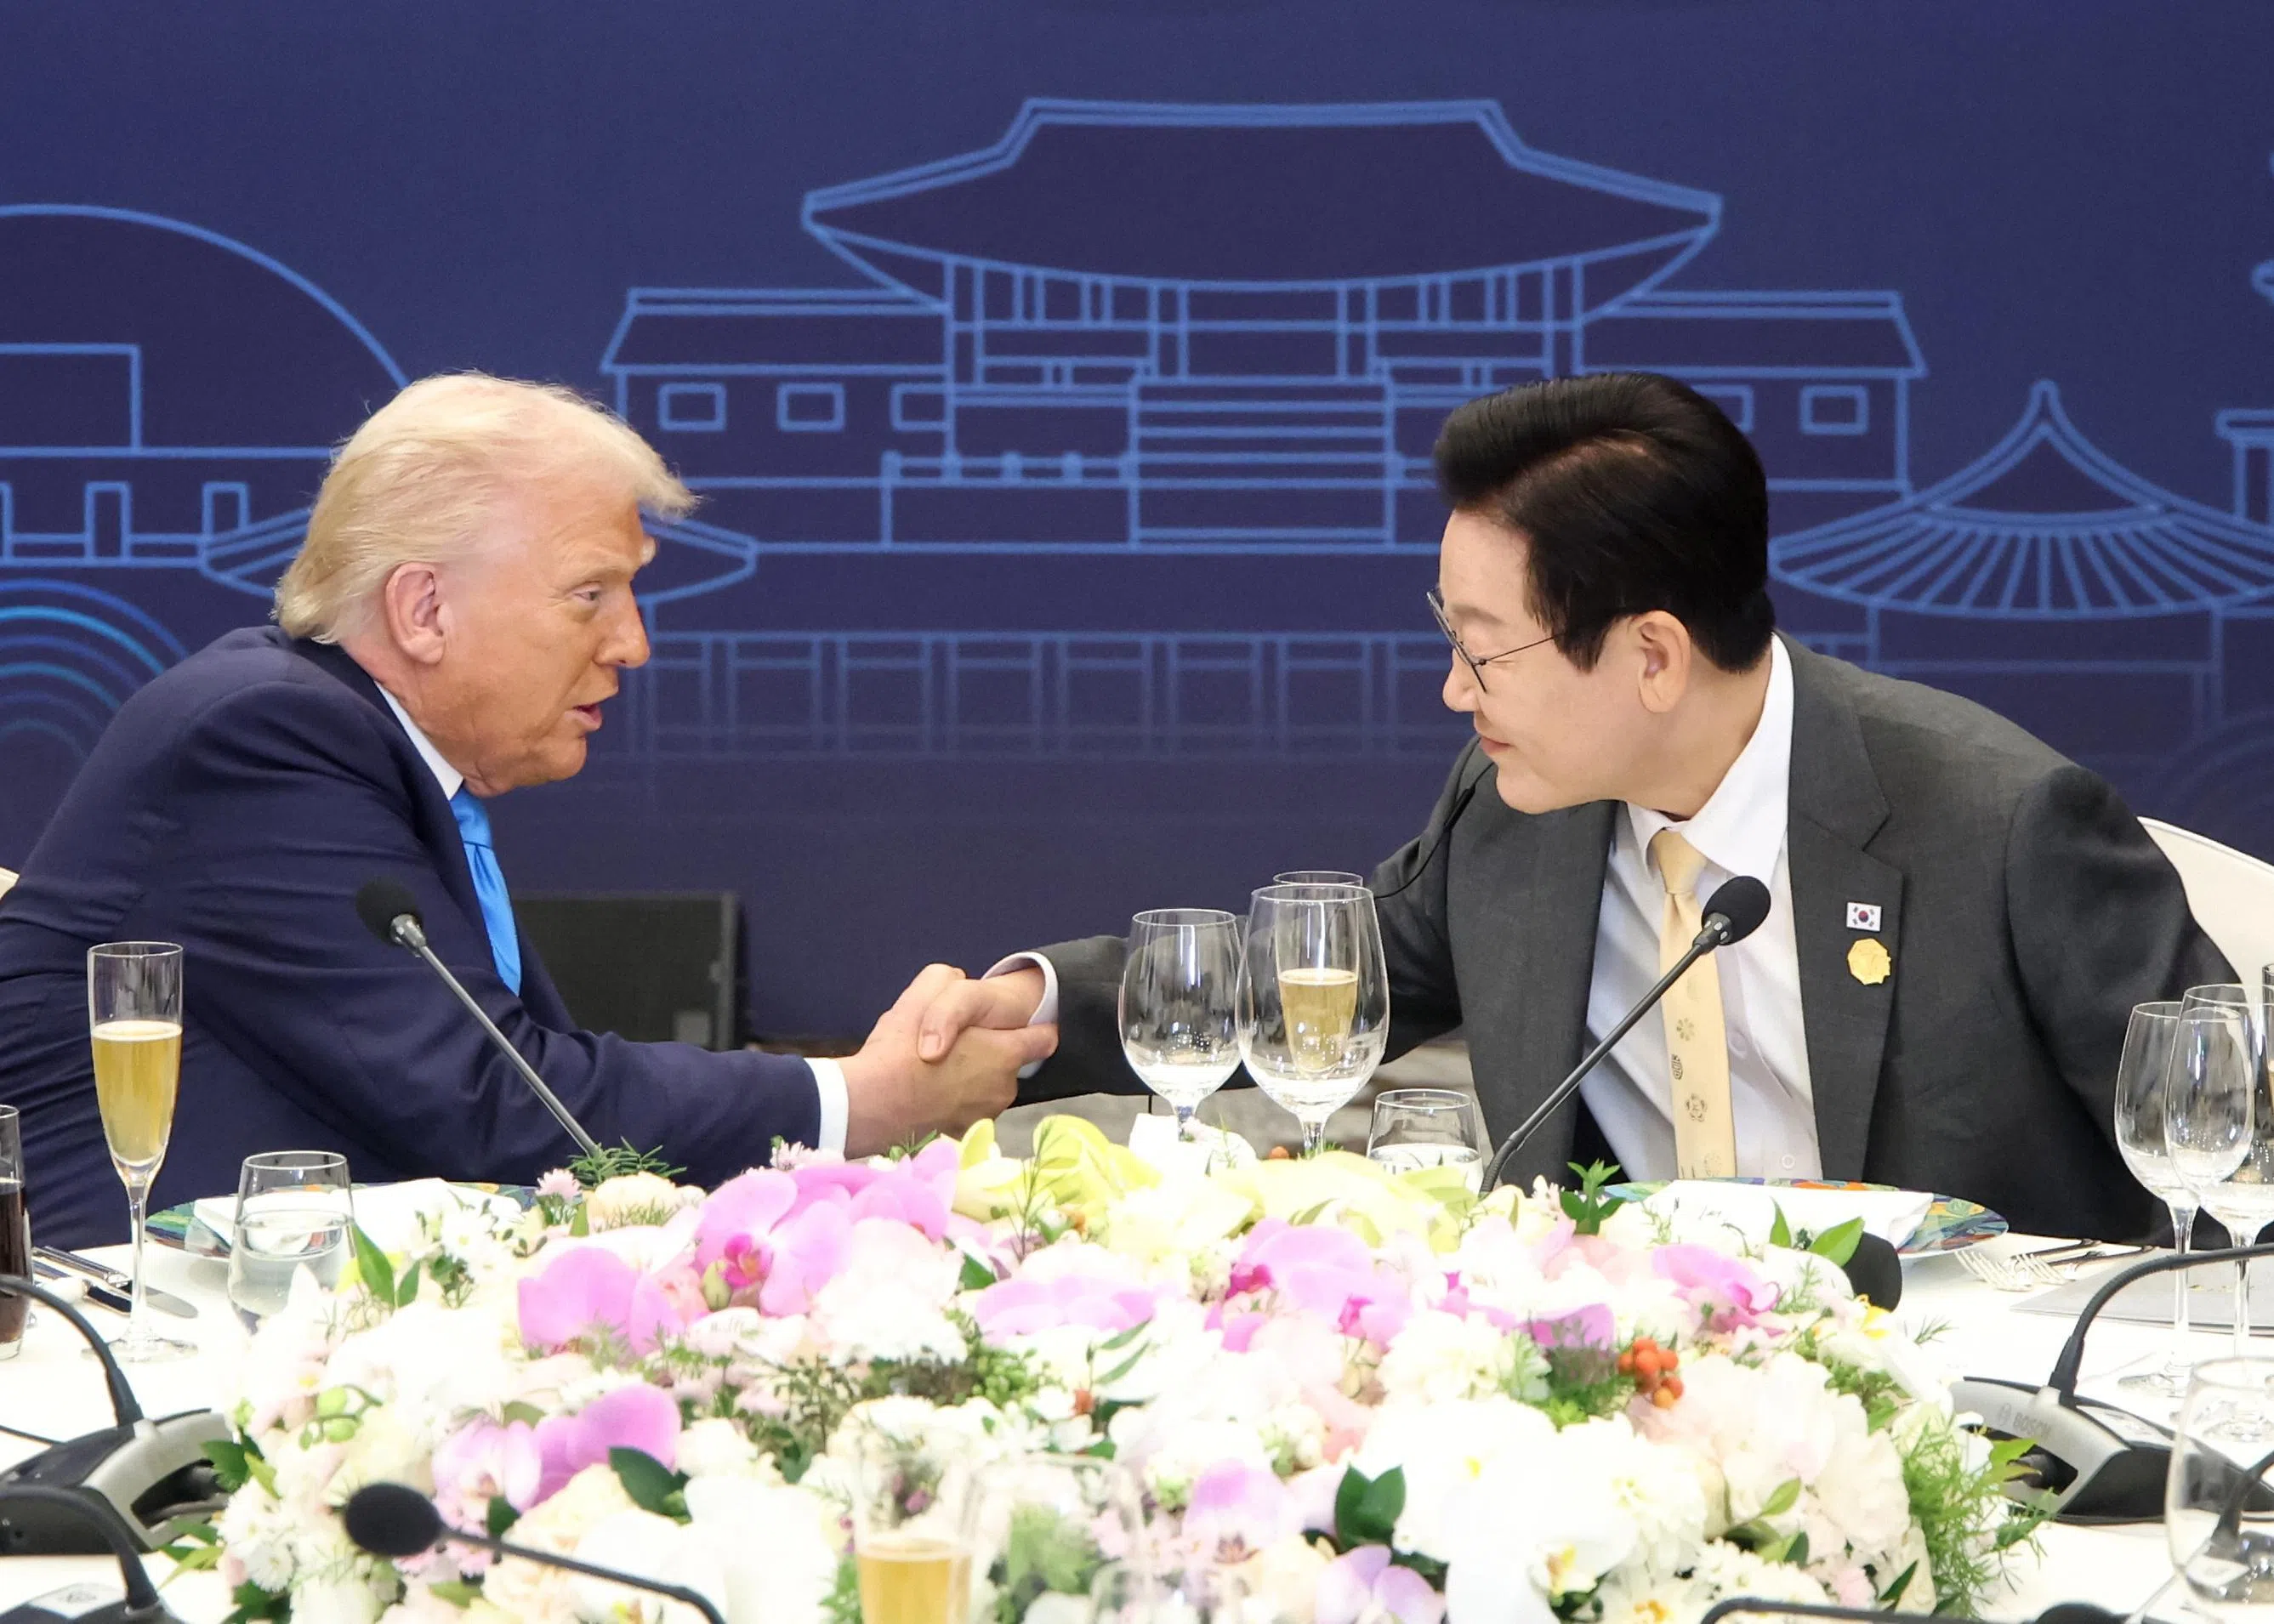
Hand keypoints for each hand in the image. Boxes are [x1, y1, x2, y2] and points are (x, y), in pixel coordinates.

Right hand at [840, 964, 1056, 1155]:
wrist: (869, 1108)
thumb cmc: (899, 1052)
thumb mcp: (919, 999)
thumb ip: (944, 981)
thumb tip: (956, 978)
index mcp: (1005, 1053)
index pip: (1043, 1039)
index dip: (1032, 1029)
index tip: (1013, 1027)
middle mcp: (1003, 1089)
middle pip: (1007, 1067)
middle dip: (987, 1058)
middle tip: (951, 1051)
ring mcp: (985, 1117)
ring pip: (984, 1092)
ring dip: (968, 1084)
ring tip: (932, 1077)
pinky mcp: (963, 1140)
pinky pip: (964, 1116)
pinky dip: (950, 1109)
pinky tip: (924, 1100)